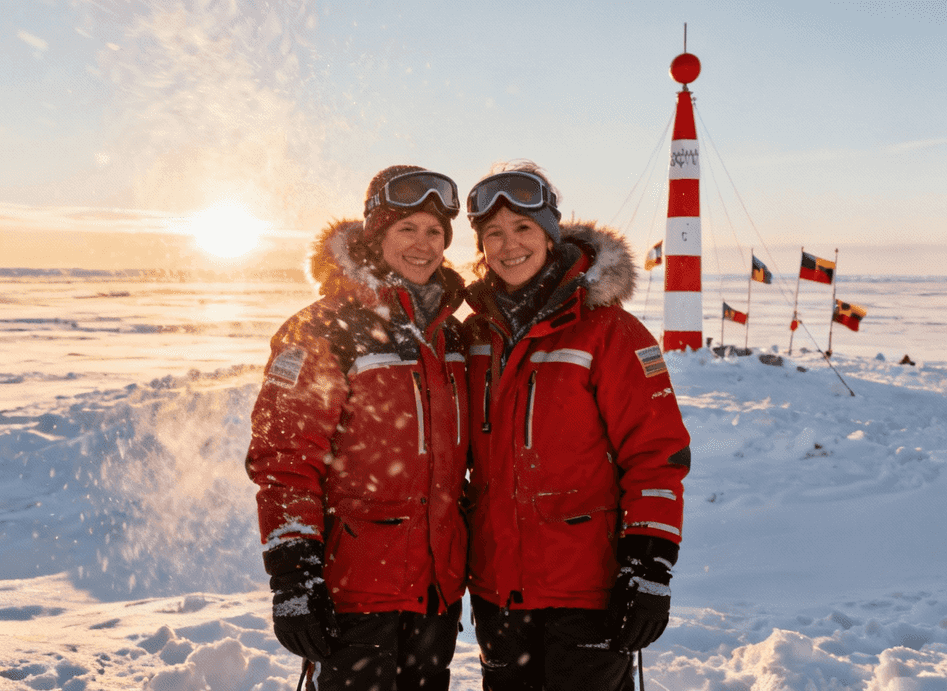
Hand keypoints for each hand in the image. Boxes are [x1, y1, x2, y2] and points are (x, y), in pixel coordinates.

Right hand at [263, 539, 339, 661]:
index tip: (327, 654)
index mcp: (308, 619)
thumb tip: (337, 636)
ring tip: (309, 656)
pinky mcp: (278, 621)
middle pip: (305, 645)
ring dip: (301, 652)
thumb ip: (330, 621)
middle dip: (313, 654)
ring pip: (293, 644)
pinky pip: (282, 638)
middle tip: (320, 659)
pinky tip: (294, 649)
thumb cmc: (313, 589)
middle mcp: (295, 624)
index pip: (317, 641)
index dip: (322, 649)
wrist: (292, 578)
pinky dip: (289, 646)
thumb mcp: (325, 603)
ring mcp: (284, 623)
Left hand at [608, 536, 677, 651]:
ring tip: (638, 647)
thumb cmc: (631, 579)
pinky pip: (662, 627)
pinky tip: (651, 639)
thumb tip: (607, 629)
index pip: (631, 633)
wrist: (651, 567)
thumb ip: (613, 613)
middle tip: (627, 650)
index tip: (619, 647)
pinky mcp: (665, 609)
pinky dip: (656, 635)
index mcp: (639, 611)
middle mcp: (652, 615)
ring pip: (653, 634)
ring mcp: (661, 613)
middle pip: (642, 636)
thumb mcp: (619, 593)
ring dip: (645, 642)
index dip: (624, 641)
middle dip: (634, 644)